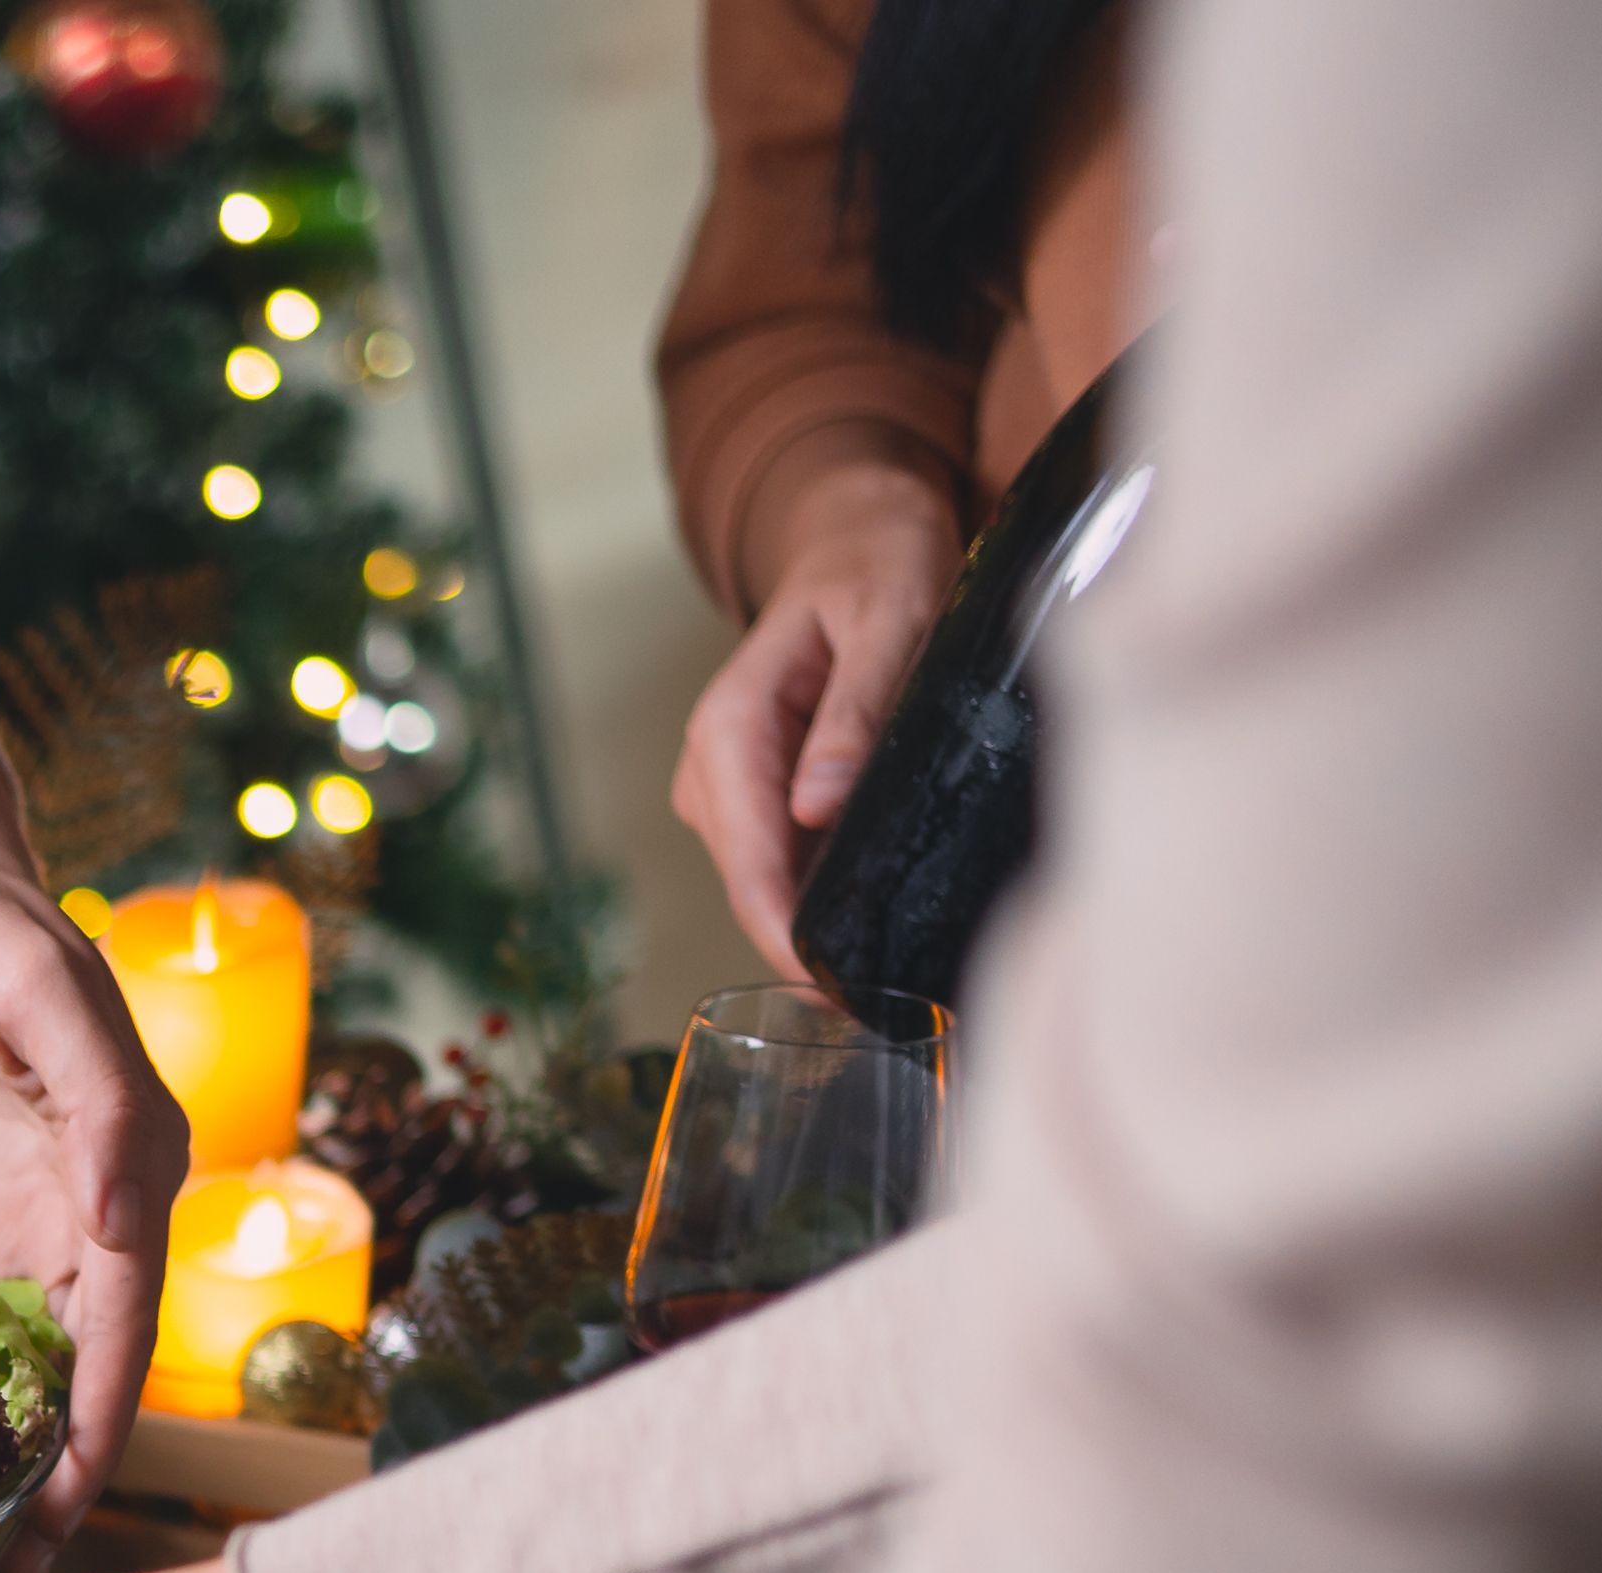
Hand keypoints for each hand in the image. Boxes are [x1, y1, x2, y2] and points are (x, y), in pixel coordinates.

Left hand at [0, 716, 190, 1536]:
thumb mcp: (37, 992)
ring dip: (20, 1452)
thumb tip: (129, 1218)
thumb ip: (94, 1101)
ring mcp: (55, 1218)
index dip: (93, 1432)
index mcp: (131, 1165)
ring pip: (47, 1362)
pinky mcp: (3, 1217)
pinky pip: (0, 1326)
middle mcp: (106, 1206)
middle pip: (90, 1368)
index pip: (120, 1331)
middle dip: (57, 1475)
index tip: (60, 1521)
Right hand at [668, 453, 960, 971]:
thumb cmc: (876, 569)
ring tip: (890, 967)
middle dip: (805, 945)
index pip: (747, 861)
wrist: (856, 540)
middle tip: (885, 1002)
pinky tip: (869, 915)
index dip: (784, 935)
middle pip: (751, 887)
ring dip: (817, 924)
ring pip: (764, 885)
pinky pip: (782, 864)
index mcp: (727, 730)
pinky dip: (822, 892)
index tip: (835, 992)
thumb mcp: (887, 624)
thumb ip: (854, 714)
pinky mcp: (756, 801)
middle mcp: (711, 768)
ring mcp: (728, 790)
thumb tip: (816, 808)